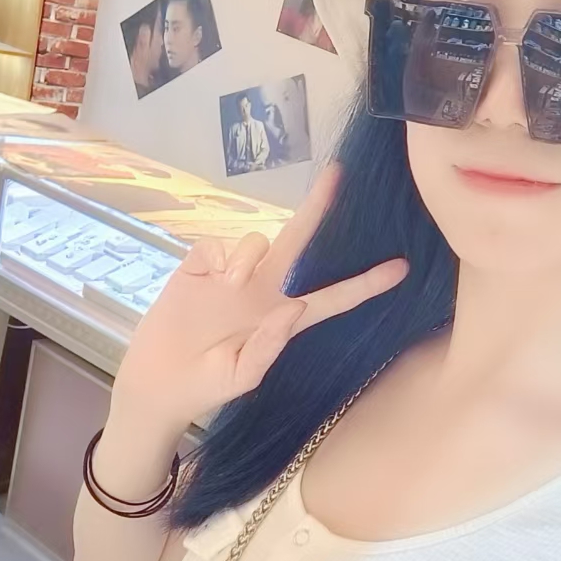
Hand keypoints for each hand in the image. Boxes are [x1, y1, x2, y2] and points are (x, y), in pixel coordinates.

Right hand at [110, 161, 407, 438]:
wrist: (158, 383)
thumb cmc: (206, 386)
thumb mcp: (243, 377)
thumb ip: (270, 347)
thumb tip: (294, 307)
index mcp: (284, 318)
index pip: (333, 297)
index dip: (365, 284)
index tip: (401, 268)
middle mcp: (263, 289)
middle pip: (299, 242)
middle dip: (318, 208)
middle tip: (339, 174)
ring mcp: (231, 274)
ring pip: (257, 241)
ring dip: (250, 256)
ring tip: (230, 286)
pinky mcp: (200, 265)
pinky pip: (219, 243)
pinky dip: (221, 256)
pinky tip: (211, 277)